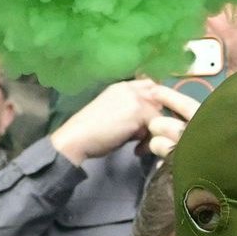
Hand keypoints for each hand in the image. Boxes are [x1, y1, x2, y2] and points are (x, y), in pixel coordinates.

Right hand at [48, 78, 190, 164]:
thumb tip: (147, 121)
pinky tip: (136, 149)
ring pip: (159, 113)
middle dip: (157, 115)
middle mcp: (130, 88)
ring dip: (153, 129)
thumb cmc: (89, 131)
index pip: (149, 86)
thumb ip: (129, 110)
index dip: (153, 102)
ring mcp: (135, 98)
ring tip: (140, 145)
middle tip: (148, 134)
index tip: (149, 120)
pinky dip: (148, 140)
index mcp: (121, 86)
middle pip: (158, 97)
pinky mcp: (138, 112)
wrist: (77, 138)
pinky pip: (155, 126)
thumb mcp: (111, 113)